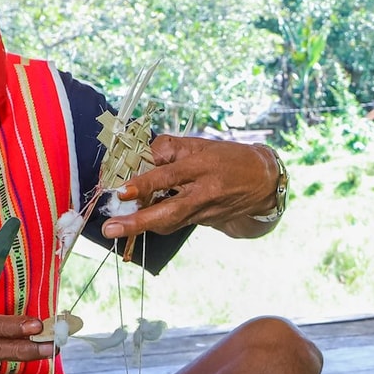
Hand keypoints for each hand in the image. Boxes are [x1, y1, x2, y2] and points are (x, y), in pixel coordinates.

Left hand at [101, 136, 278, 237]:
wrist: (262, 182)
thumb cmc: (227, 158)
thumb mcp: (199, 144)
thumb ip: (168, 149)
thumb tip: (139, 157)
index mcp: (202, 167)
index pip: (169, 176)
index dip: (145, 184)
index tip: (123, 191)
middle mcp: (203, 192)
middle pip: (168, 211)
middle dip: (138, 223)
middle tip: (111, 229)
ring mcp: (204, 211)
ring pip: (170, 222)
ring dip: (142, 227)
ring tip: (117, 228)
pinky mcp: (204, 221)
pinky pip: (176, 223)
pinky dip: (157, 222)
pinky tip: (142, 220)